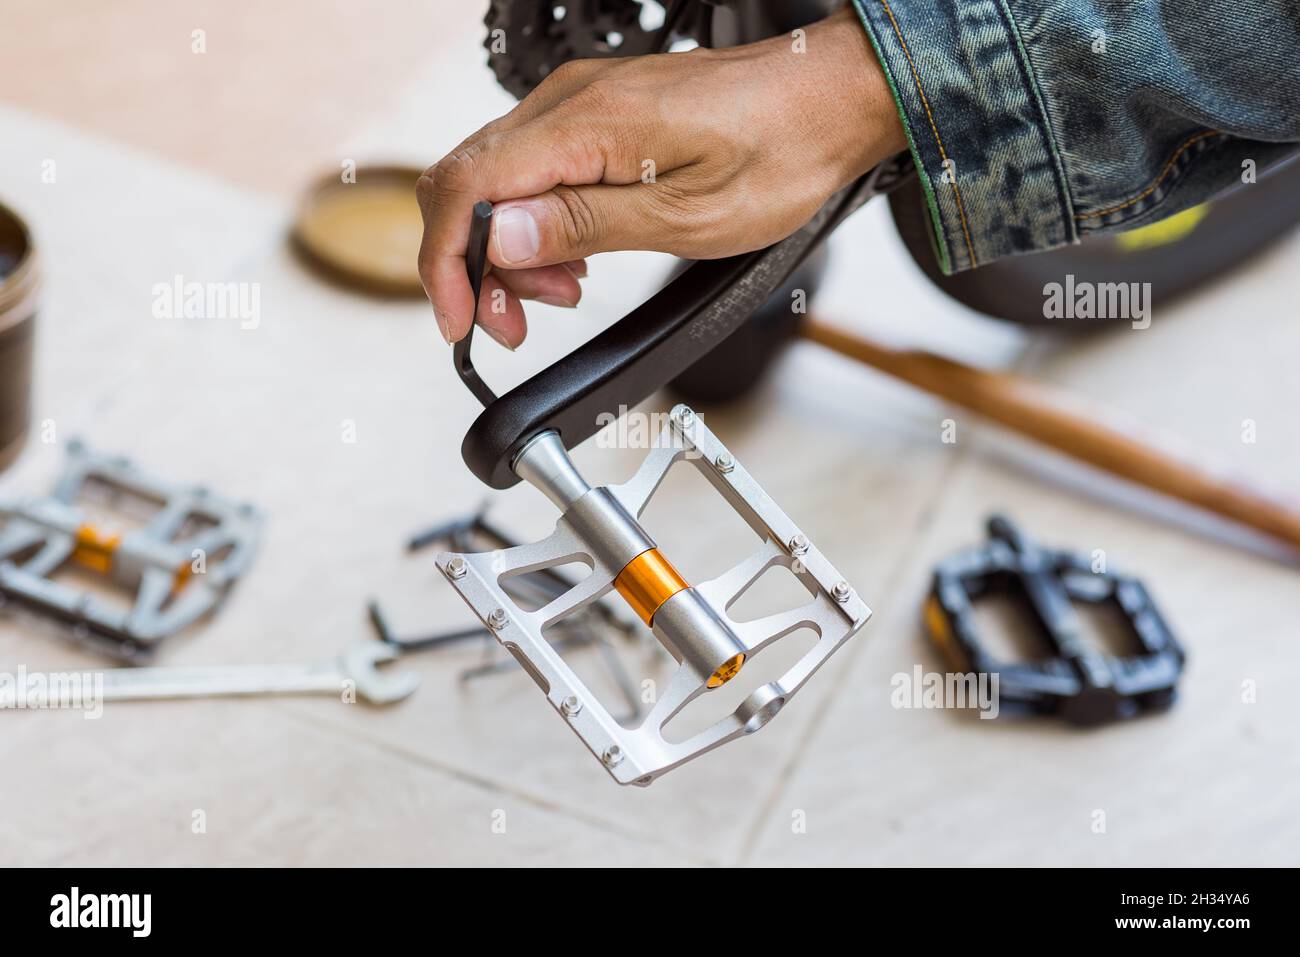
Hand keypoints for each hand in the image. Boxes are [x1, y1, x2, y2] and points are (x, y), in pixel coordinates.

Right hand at [416, 6, 904, 347]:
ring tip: (562, 293)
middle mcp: (568, 102)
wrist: (827, 101)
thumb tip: (494, 238)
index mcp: (586, 125)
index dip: (446, 263)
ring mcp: (579, 103)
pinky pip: (534, 168)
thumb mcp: (682, 217)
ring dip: (508, 250)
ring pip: (496, 180)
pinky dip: (534, 223)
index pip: (467, 188)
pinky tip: (573, 258)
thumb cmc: (778, 153)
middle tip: (518, 324)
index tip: (461, 323)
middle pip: (467, 184)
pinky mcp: (595, 114)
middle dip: (474, 267)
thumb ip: (581, 225)